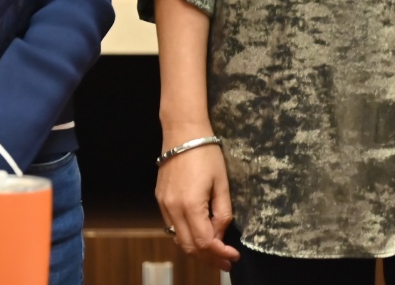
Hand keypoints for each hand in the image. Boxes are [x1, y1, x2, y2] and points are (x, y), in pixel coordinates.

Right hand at [155, 137, 238, 271]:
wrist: (182, 132)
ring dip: (197, 250)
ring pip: (178, 239)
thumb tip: (220, 233)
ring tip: (214, 253)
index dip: (220, 253)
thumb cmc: (206, 153)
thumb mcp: (222, 183)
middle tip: (226, 262)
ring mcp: (163, 205)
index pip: (205, 242)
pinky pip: (172, 226)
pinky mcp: (160, 199)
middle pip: (189, 246)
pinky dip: (186, 236)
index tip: (234, 256)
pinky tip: (199, 235)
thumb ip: (223, 212)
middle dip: (209, 258)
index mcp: (190, 205)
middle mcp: (172, 209)